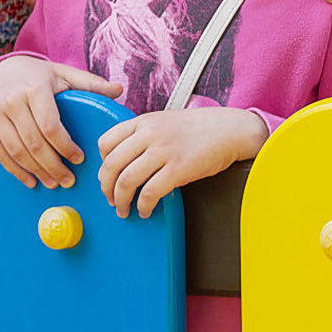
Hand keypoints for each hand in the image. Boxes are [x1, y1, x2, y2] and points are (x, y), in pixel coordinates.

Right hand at [0, 57, 124, 189]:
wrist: (2, 69)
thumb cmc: (39, 75)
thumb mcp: (64, 74)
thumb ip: (91, 83)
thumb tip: (119, 89)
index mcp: (33, 88)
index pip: (50, 126)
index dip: (65, 147)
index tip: (80, 158)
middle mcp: (11, 102)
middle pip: (33, 143)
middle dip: (53, 166)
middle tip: (69, 180)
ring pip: (16, 151)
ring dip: (36, 171)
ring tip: (53, 182)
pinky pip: (0, 154)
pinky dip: (15, 171)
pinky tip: (31, 180)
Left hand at [95, 108, 268, 217]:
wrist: (230, 130)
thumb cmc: (199, 129)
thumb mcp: (165, 121)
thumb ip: (143, 135)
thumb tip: (124, 159)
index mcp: (143, 121)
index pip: (105, 142)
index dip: (101, 165)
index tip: (107, 177)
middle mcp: (149, 134)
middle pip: (111, 165)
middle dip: (106, 188)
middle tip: (110, 200)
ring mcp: (164, 151)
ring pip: (126, 181)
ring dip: (120, 201)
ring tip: (123, 210)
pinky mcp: (178, 168)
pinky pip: (150, 193)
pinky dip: (143, 206)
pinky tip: (146, 211)